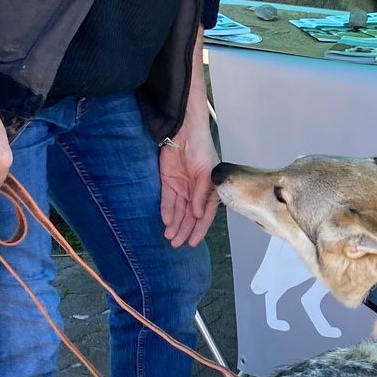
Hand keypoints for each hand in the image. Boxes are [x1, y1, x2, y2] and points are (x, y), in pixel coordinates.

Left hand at [159, 111, 218, 248]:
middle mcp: (196, 191)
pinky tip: (166, 221)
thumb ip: (201, 195)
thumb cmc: (201, 149)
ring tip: (170, 238)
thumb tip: (196, 215)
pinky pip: (168, 200)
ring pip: (179, 210)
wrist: (184, 132)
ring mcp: (183, 187)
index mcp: (210, 190)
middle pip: (190, 215)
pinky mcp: (169, 182)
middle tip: (177, 244)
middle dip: (184, 230)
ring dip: (175, 224)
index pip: (205, 214)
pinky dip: (167, 211)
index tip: (193, 242)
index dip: (199, 229)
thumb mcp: (206, 174)